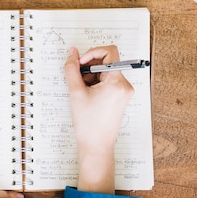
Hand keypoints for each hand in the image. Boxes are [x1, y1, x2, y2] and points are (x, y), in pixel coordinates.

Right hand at [64, 45, 133, 193]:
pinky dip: (96, 83)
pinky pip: (108, 81)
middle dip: (90, 68)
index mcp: (117, 82)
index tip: (81, 63)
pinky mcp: (121, 96)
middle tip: (78, 80)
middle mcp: (125, 85)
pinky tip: (88, 96)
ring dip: (91, 76)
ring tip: (82, 92)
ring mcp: (124, 91)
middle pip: (106, 62)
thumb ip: (72, 69)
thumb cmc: (88, 123)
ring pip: (106, 72)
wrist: (96, 145)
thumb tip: (72, 53)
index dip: (93, 52)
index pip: (110, 52)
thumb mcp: (76, 92)